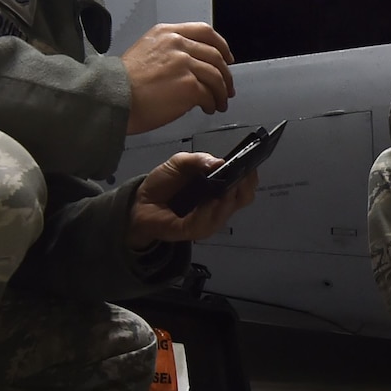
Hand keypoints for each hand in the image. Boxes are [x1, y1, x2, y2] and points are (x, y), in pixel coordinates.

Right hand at [124, 23, 235, 133]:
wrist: (113, 98)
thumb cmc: (122, 83)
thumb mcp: (144, 51)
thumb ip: (168, 52)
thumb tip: (190, 66)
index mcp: (166, 33)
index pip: (204, 31)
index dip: (221, 46)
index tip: (226, 57)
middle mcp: (177, 45)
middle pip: (215, 55)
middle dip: (225, 74)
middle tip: (227, 86)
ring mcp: (184, 64)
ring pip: (216, 76)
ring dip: (221, 92)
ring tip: (219, 102)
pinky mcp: (188, 86)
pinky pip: (209, 94)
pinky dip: (212, 103)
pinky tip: (208, 108)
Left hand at [127, 152, 259, 247]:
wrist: (141, 202)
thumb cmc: (164, 184)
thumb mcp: (180, 163)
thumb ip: (198, 159)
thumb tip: (218, 162)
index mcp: (218, 189)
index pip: (243, 186)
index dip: (250, 177)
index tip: (249, 166)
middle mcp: (217, 206)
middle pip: (241, 200)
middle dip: (243, 188)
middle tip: (240, 178)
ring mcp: (205, 220)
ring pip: (225, 214)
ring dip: (227, 202)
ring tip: (226, 190)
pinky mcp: (190, 230)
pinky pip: (204, 224)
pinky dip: (207, 213)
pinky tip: (208, 203)